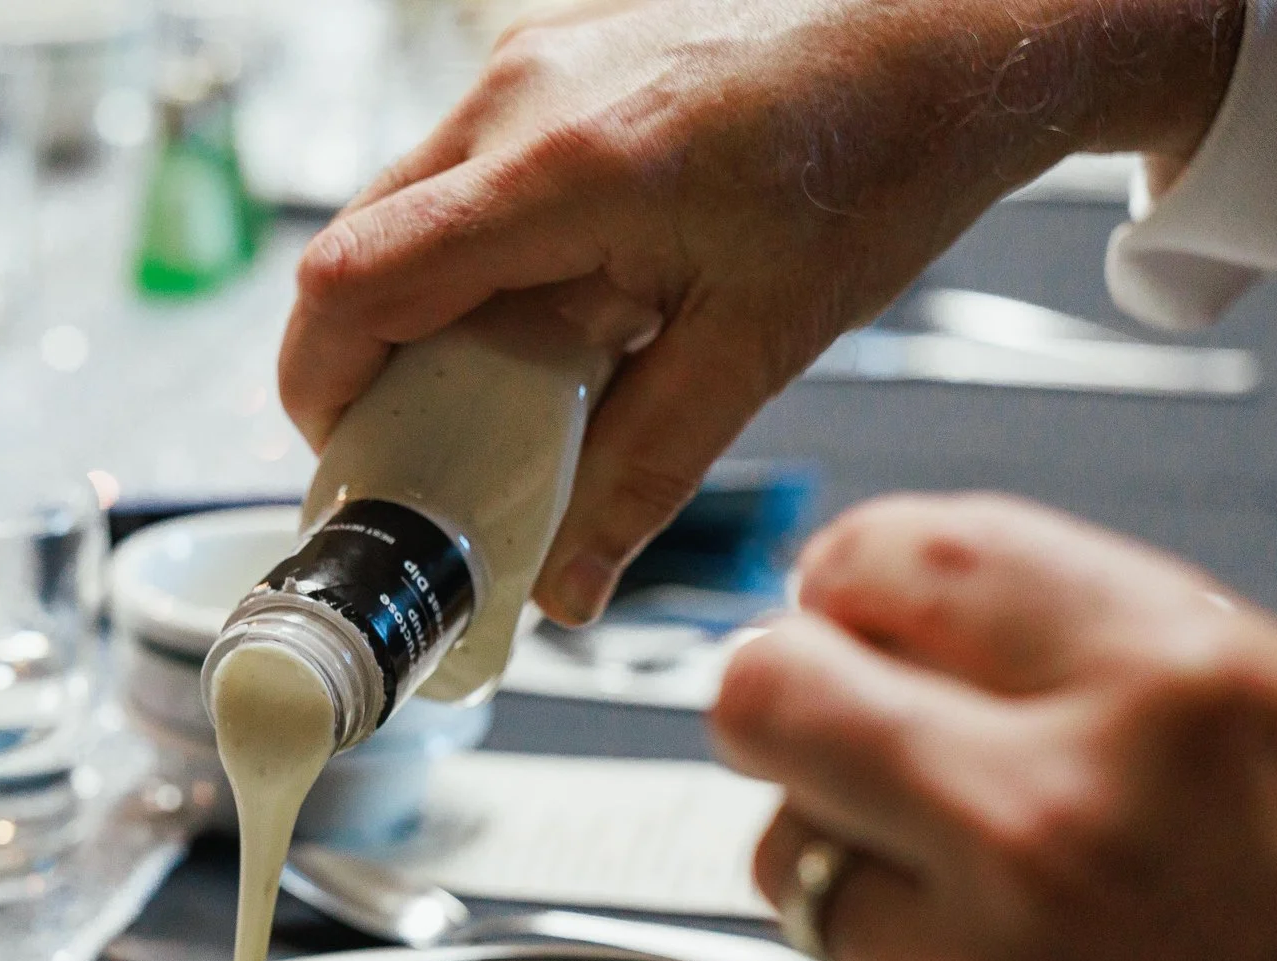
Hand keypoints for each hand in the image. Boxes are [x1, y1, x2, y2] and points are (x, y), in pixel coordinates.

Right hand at [280, 0, 1242, 623]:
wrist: (956, 26)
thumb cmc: (877, 159)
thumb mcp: (757, 345)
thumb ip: (643, 473)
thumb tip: (564, 589)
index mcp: (559, 173)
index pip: (350, 283)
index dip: (320, 386)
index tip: (353, 458)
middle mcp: (518, 95)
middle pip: (357, 248)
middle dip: (366, 360)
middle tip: (425, 443)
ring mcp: (527, 57)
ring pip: (405, 205)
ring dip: (424, 301)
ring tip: (512, 370)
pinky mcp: (549, 47)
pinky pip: (462, 165)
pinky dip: (475, 246)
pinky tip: (563, 293)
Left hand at [712, 493, 1276, 960]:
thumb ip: (1105, 661)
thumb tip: (906, 611)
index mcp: (1187, 689)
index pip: (909, 556)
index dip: (855, 574)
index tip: (847, 598)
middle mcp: (1060, 816)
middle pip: (771, 689)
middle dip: (787, 693)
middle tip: (831, 716)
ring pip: (784, 843)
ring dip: (842, 846)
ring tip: (977, 887)